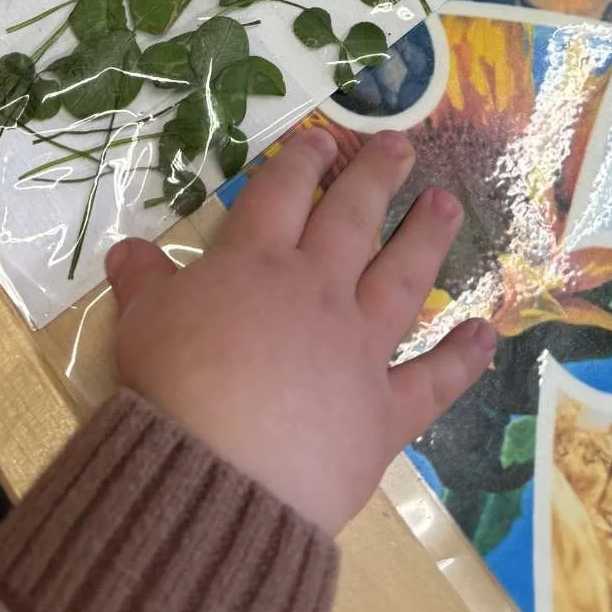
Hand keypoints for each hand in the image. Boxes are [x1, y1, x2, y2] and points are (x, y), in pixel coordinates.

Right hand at [105, 126, 495, 534]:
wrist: (218, 473)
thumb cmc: (173, 388)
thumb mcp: (142, 324)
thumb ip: (144, 283)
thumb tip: (126, 249)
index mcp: (256, 264)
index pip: (282, 195)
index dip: (302, 161)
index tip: (323, 138)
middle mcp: (316, 291)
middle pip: (351, 220)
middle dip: (376, 177)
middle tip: (403, 145)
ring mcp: (357, 349)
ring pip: (399, 281)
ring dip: (427, 239)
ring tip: (448, 204)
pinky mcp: (382, 411)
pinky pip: (430, 380)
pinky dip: (460, 358)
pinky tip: (486, 333)